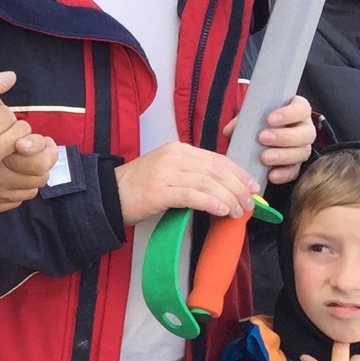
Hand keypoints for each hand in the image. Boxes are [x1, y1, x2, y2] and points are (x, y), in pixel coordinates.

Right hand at [0, 68, 58, 217]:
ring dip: (29, 172)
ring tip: (21, 160)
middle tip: (29, 147)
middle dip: (38, 158)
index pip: (36, 153)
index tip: (29, 137)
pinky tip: (5, 174)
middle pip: (38, 173)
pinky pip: (13, 201)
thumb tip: (8, 77)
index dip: (38, 144)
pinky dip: (15, 187)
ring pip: (28, 188)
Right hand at [113, 142, 257, 225]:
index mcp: (178, 149)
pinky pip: (193, 196)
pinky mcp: (159, 191)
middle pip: (216, 170)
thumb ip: (191, 173)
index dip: (239, 173)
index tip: (253, 187)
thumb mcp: (167, 171)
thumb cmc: (138, 187)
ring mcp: (165, 173)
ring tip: (238, 212)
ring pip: (208, 183)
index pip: (217, 158)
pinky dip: (211, 203)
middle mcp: (173, 156)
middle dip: (238, 188)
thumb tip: (223, 186)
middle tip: (249, 203)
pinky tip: (222, 211)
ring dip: (228, 198)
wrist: (106, 196)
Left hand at [221, 94, 316, 185]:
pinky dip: (283, 174)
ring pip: (302, 153)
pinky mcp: (296, 166)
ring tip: (264, 157)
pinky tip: (271, 175)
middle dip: (285, 136)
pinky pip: (294, 171)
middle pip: (306, 133)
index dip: (289, 114)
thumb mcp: (252, 117)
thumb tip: (230, 130)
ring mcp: (302, 148)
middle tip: (263, 138)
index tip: (270, 119)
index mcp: (298, 112)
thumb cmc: (258, 123)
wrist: (258, 141)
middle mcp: (305, 130)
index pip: (302, 109)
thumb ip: (243, 120)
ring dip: (283, 155)